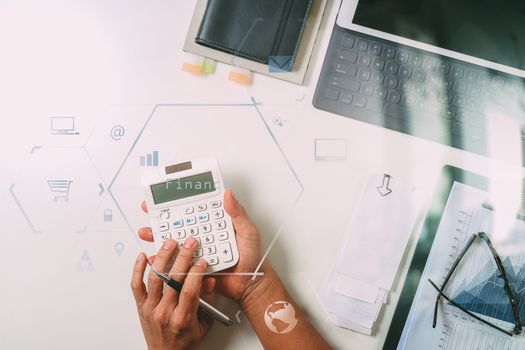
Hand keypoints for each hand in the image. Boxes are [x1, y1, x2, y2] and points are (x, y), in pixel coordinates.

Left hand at [131, 238, 215, 349]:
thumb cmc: (184, 340)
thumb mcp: (204, 324)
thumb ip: (207, 301)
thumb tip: (209, 280)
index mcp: (182, 318)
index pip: (189, 290)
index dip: (196, 272)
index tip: (201, 261)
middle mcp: (164, 312)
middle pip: (173, 279)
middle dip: (183, 257)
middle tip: (189, 243)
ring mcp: (151, 308)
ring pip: (155, 278)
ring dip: (162, 257)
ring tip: (169, 244)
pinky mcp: (141, 306)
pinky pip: (136, 285)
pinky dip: (137, 269)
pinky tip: (142, 257)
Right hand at [138, 189, 265, 302]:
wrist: (251, 284)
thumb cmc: (253, 257)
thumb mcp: (248, 231)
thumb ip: (237, 213)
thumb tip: (228, 193)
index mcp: (214, 224)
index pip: (193, 210)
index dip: (178, 203)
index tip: (163, 197)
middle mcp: (203, 237)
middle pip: (178, 226)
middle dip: (161, 220)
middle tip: (149, 214)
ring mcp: (196, 253)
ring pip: (173, 244)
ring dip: (159, 239)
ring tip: (148, 235)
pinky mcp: (193, 269)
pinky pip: (176, 265)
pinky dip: (164, 262)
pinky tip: (155, 259)